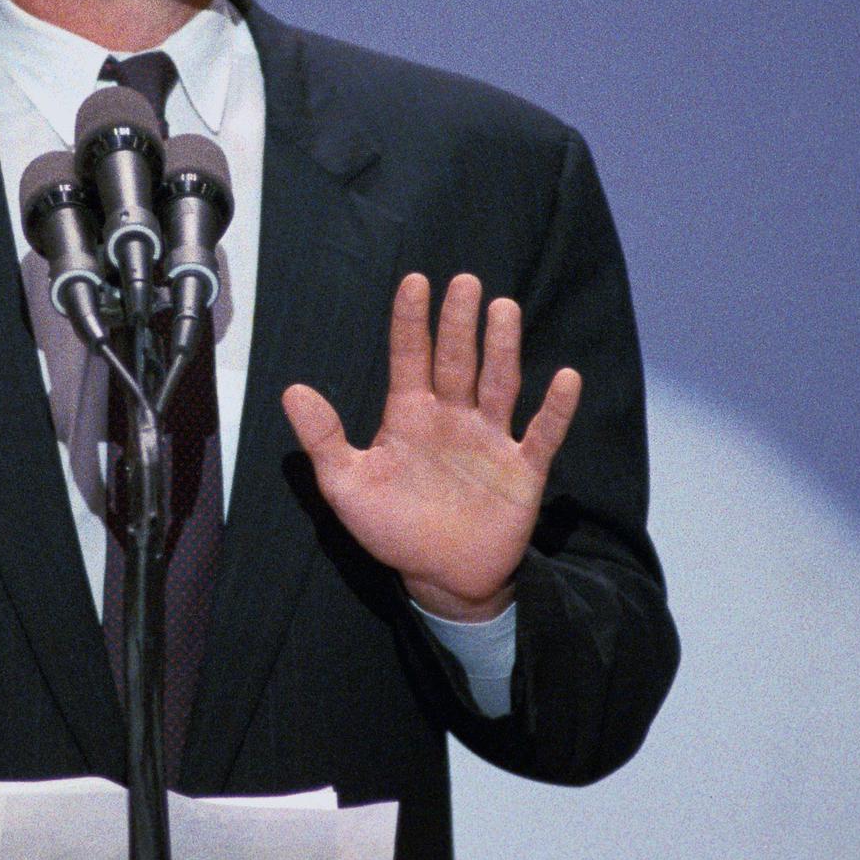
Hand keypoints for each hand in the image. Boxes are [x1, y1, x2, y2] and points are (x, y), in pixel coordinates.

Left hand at [282, 272, 580, 620]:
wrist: (442, 578)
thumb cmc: (392, 528)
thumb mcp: (347, 486)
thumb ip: (324, 439)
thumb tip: (292, 390)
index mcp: (410, 415)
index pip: (410, 357)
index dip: (411, 321)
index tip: (415, 282)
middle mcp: (452, 417)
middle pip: (456, 360)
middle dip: (459, 323)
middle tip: (465, 282)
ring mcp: (490, 440)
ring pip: (498, 384)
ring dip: (502, 348)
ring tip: (503, 308)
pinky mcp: (523, 470)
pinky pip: (542, 433)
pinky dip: (555, 408)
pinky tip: (566, 377)